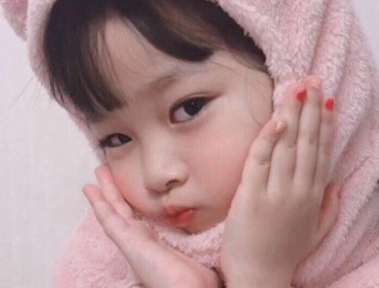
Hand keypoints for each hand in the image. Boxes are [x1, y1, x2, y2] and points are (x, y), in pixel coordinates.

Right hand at [83, 165, 221, 287]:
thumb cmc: (199, 277)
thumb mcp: (201, 245)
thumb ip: (202, 228)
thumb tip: (217, 212)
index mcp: (155, 240)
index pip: (139, 214)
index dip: (130, 199)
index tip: (126, 184)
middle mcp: (142, 239)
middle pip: (123, 210)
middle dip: (114, 191)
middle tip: (105, 171)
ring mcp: (133, 242)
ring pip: (113, 212)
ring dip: (103, 193)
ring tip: (93, 177)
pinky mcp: (129, 244)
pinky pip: (110, 221)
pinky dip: (99, 205)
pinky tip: (90, 191)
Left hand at [220, 76, 339, 286]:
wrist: (260, 279)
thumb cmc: (285, 253)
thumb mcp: (315, 232)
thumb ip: (330, 207)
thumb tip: (338, 184)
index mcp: (313, 195)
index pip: (321, 150)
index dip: (326, 123)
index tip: (328, 99)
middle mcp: (298, 189)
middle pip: (307, 141)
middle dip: (311, 109)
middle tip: (314, 81)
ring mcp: (276, 191)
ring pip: (287, 145)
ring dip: (293, 115)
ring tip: (298, 89)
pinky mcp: (252, 194)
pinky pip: (261, 160)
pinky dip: (269, 138)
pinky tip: (277, 119)